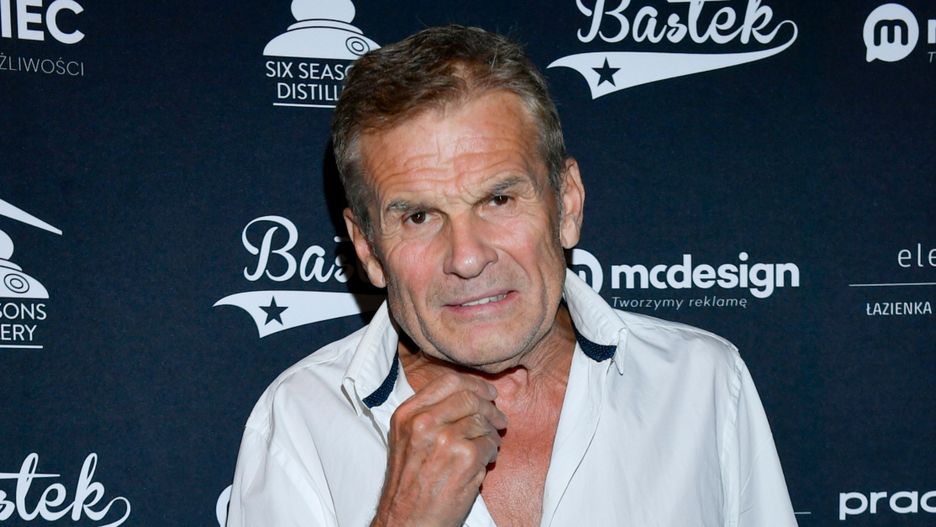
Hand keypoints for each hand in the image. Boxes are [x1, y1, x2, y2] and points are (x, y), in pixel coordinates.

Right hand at [371, 373, 506, 526]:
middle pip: (470, 398)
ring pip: (483, 421)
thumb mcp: (406, 440)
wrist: (407, 521)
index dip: (475, 384)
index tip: (488, 391)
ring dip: (493, 433)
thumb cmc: (409, 484)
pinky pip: (490, 444)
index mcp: (407, 414)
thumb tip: (469, 395)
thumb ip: (430, 414)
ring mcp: (445, 438)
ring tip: (490, 445)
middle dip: (491, 407)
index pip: (448, 381)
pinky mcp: (465, 457)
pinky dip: (492, 452)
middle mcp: (423, 422)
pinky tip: (486, 461)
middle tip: (499, 418)